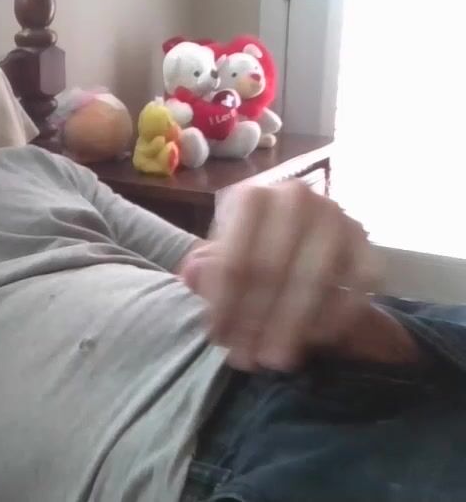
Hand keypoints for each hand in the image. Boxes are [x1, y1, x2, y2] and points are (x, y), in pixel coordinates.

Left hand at [179, 181, 416, 371]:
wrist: (302, 237)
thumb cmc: (251, 249)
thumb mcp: (220, 255)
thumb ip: (205, 268)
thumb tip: (191, 274)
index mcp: (252, 197)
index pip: (235, 259)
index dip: (225, 305)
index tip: (219, 339)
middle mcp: (296, 198)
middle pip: (272, 270)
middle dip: (257, 322)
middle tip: (246, 360)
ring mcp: (336, 217)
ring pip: (314, 280)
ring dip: (292, 327)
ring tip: (275, 361)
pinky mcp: (367, 243)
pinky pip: (355, 287)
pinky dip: (335, 317)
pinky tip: (313, 342)